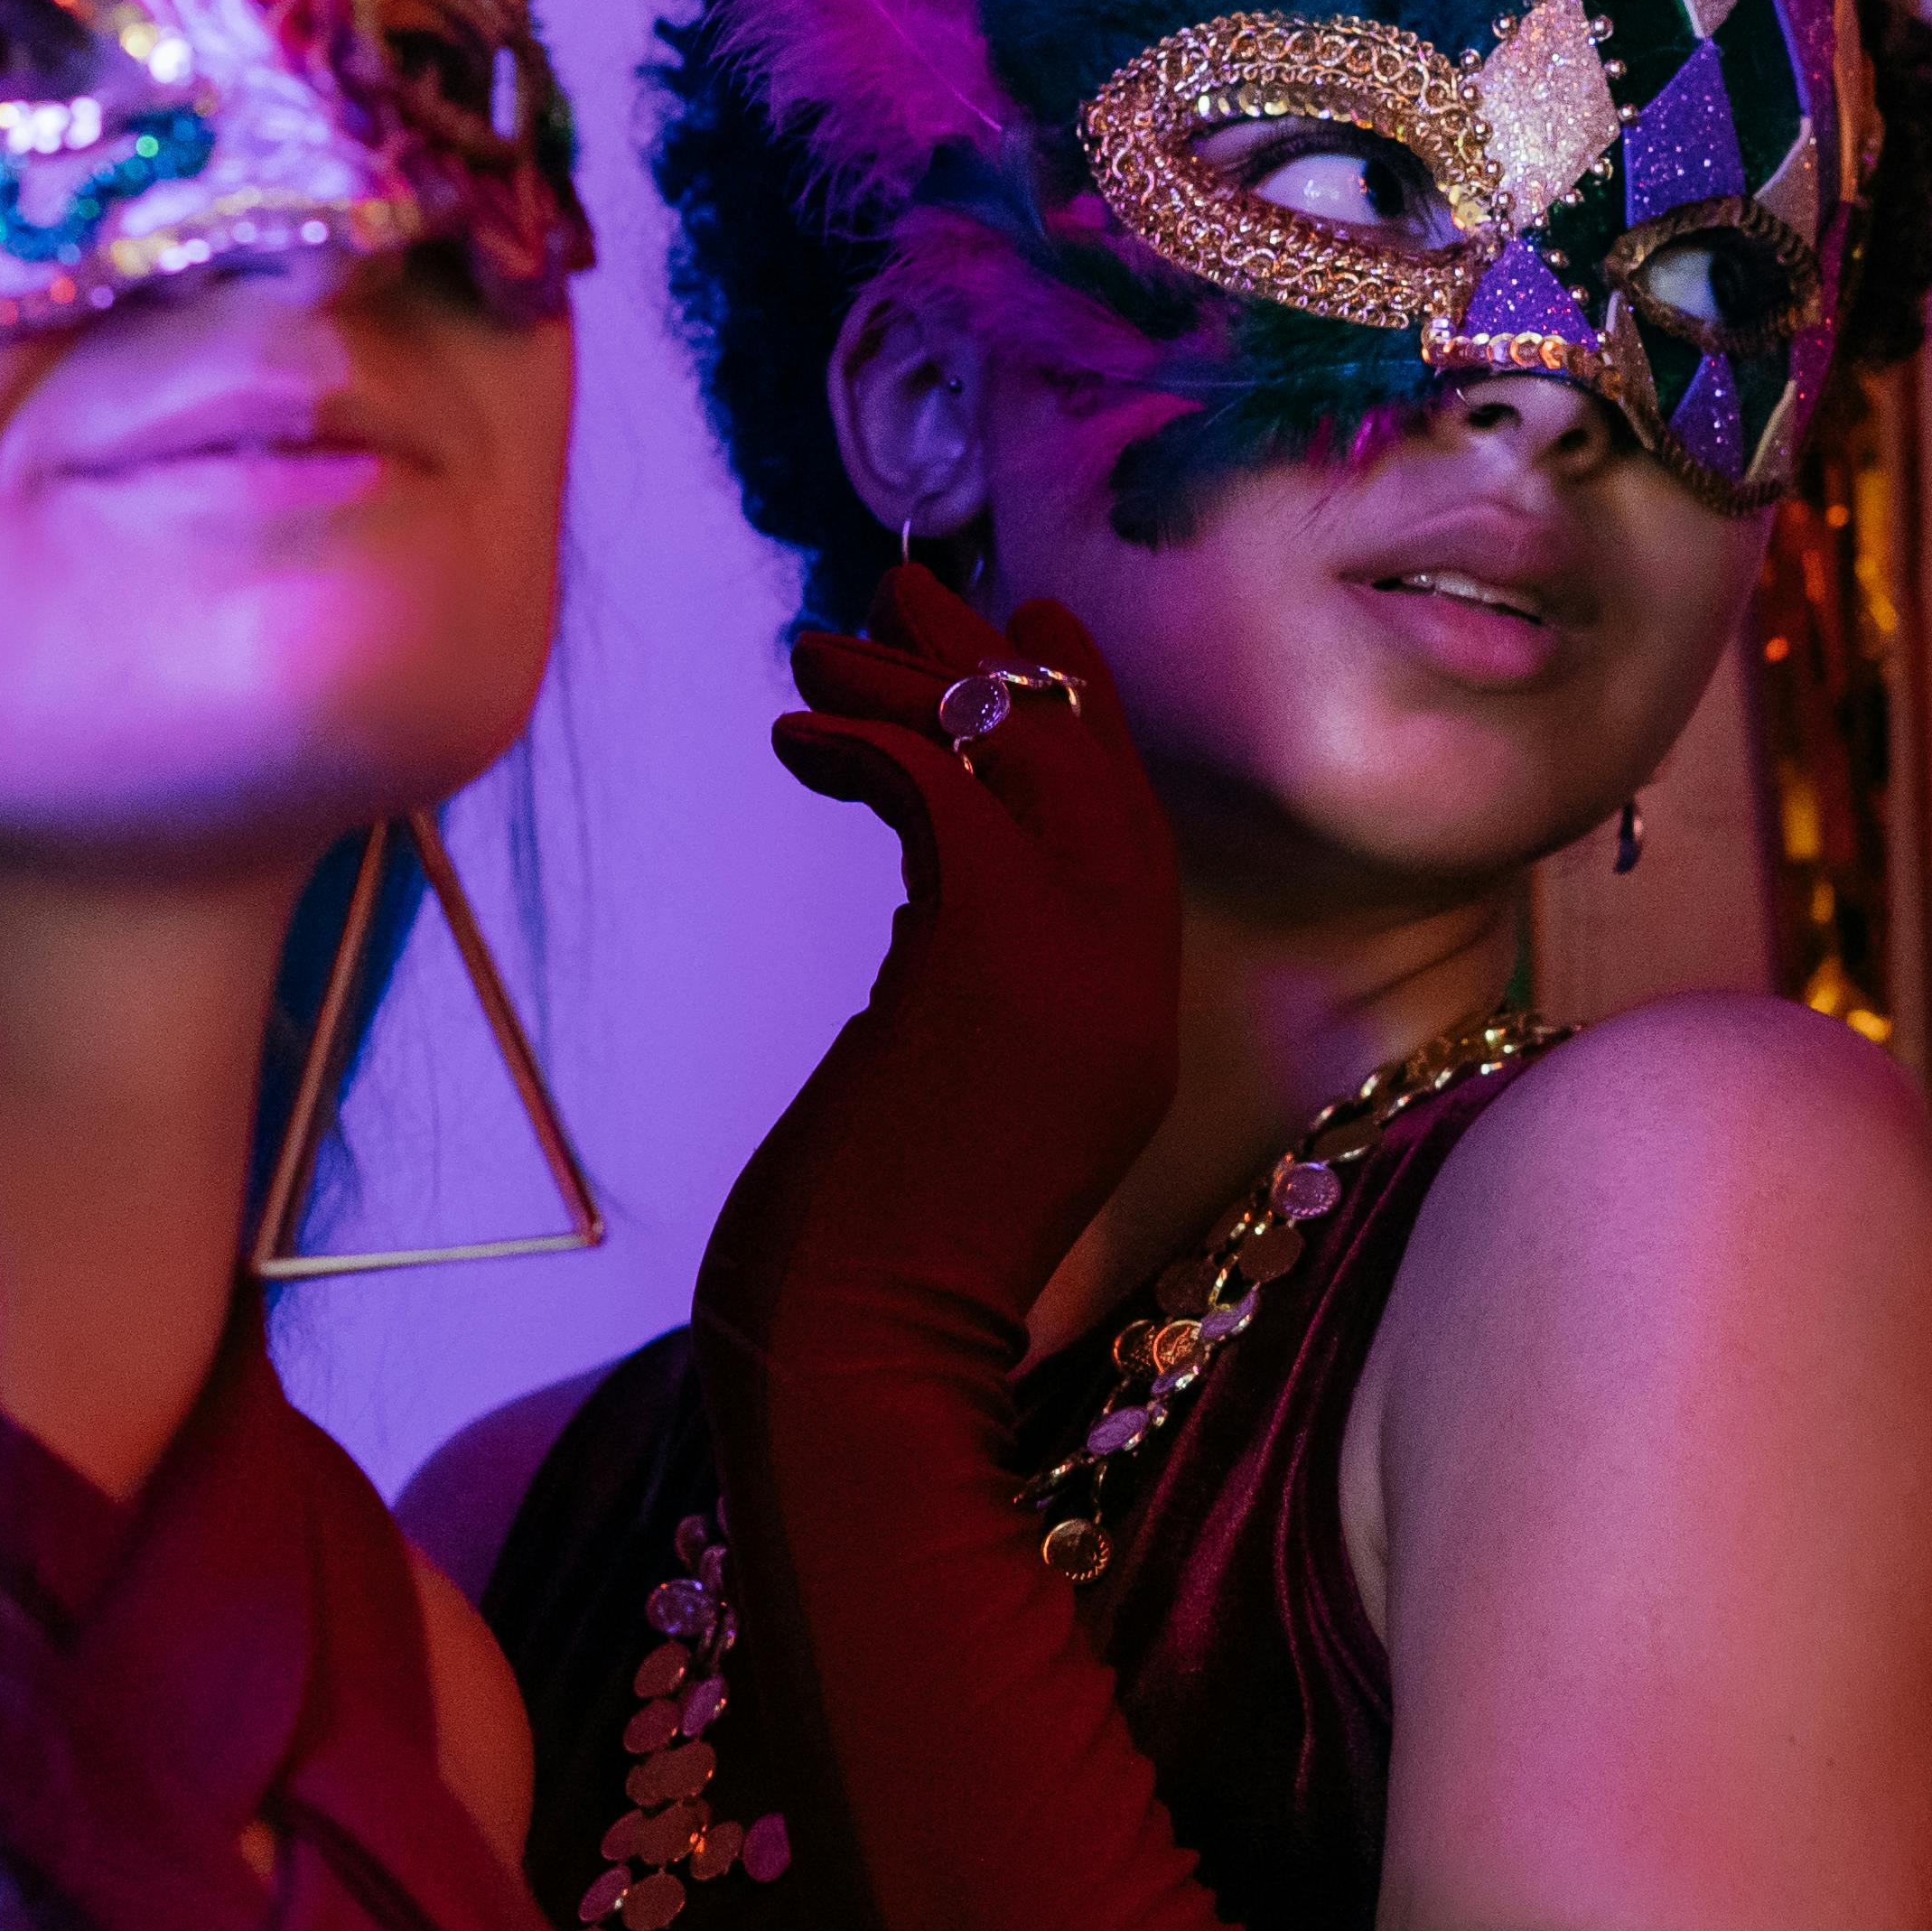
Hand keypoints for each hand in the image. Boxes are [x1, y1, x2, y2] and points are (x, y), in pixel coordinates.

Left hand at [699, 565, 1180, 1368]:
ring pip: (1017, 757)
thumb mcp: (961, 1117)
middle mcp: (1125, 978)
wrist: (868, 1347)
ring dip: (915, 681)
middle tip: (915, 583)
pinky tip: (799, 739)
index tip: (1032, 633)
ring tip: (824, 637)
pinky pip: (935, 784)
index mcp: (1132, 1025)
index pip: (1130, 828)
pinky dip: (863, 744)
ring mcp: (1074, 961)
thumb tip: (931, 934)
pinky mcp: (988, 946)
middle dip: (1004, 661)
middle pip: (1088, 766)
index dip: (1085, 717)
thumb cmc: (885, 1267)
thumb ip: (975, 1012)